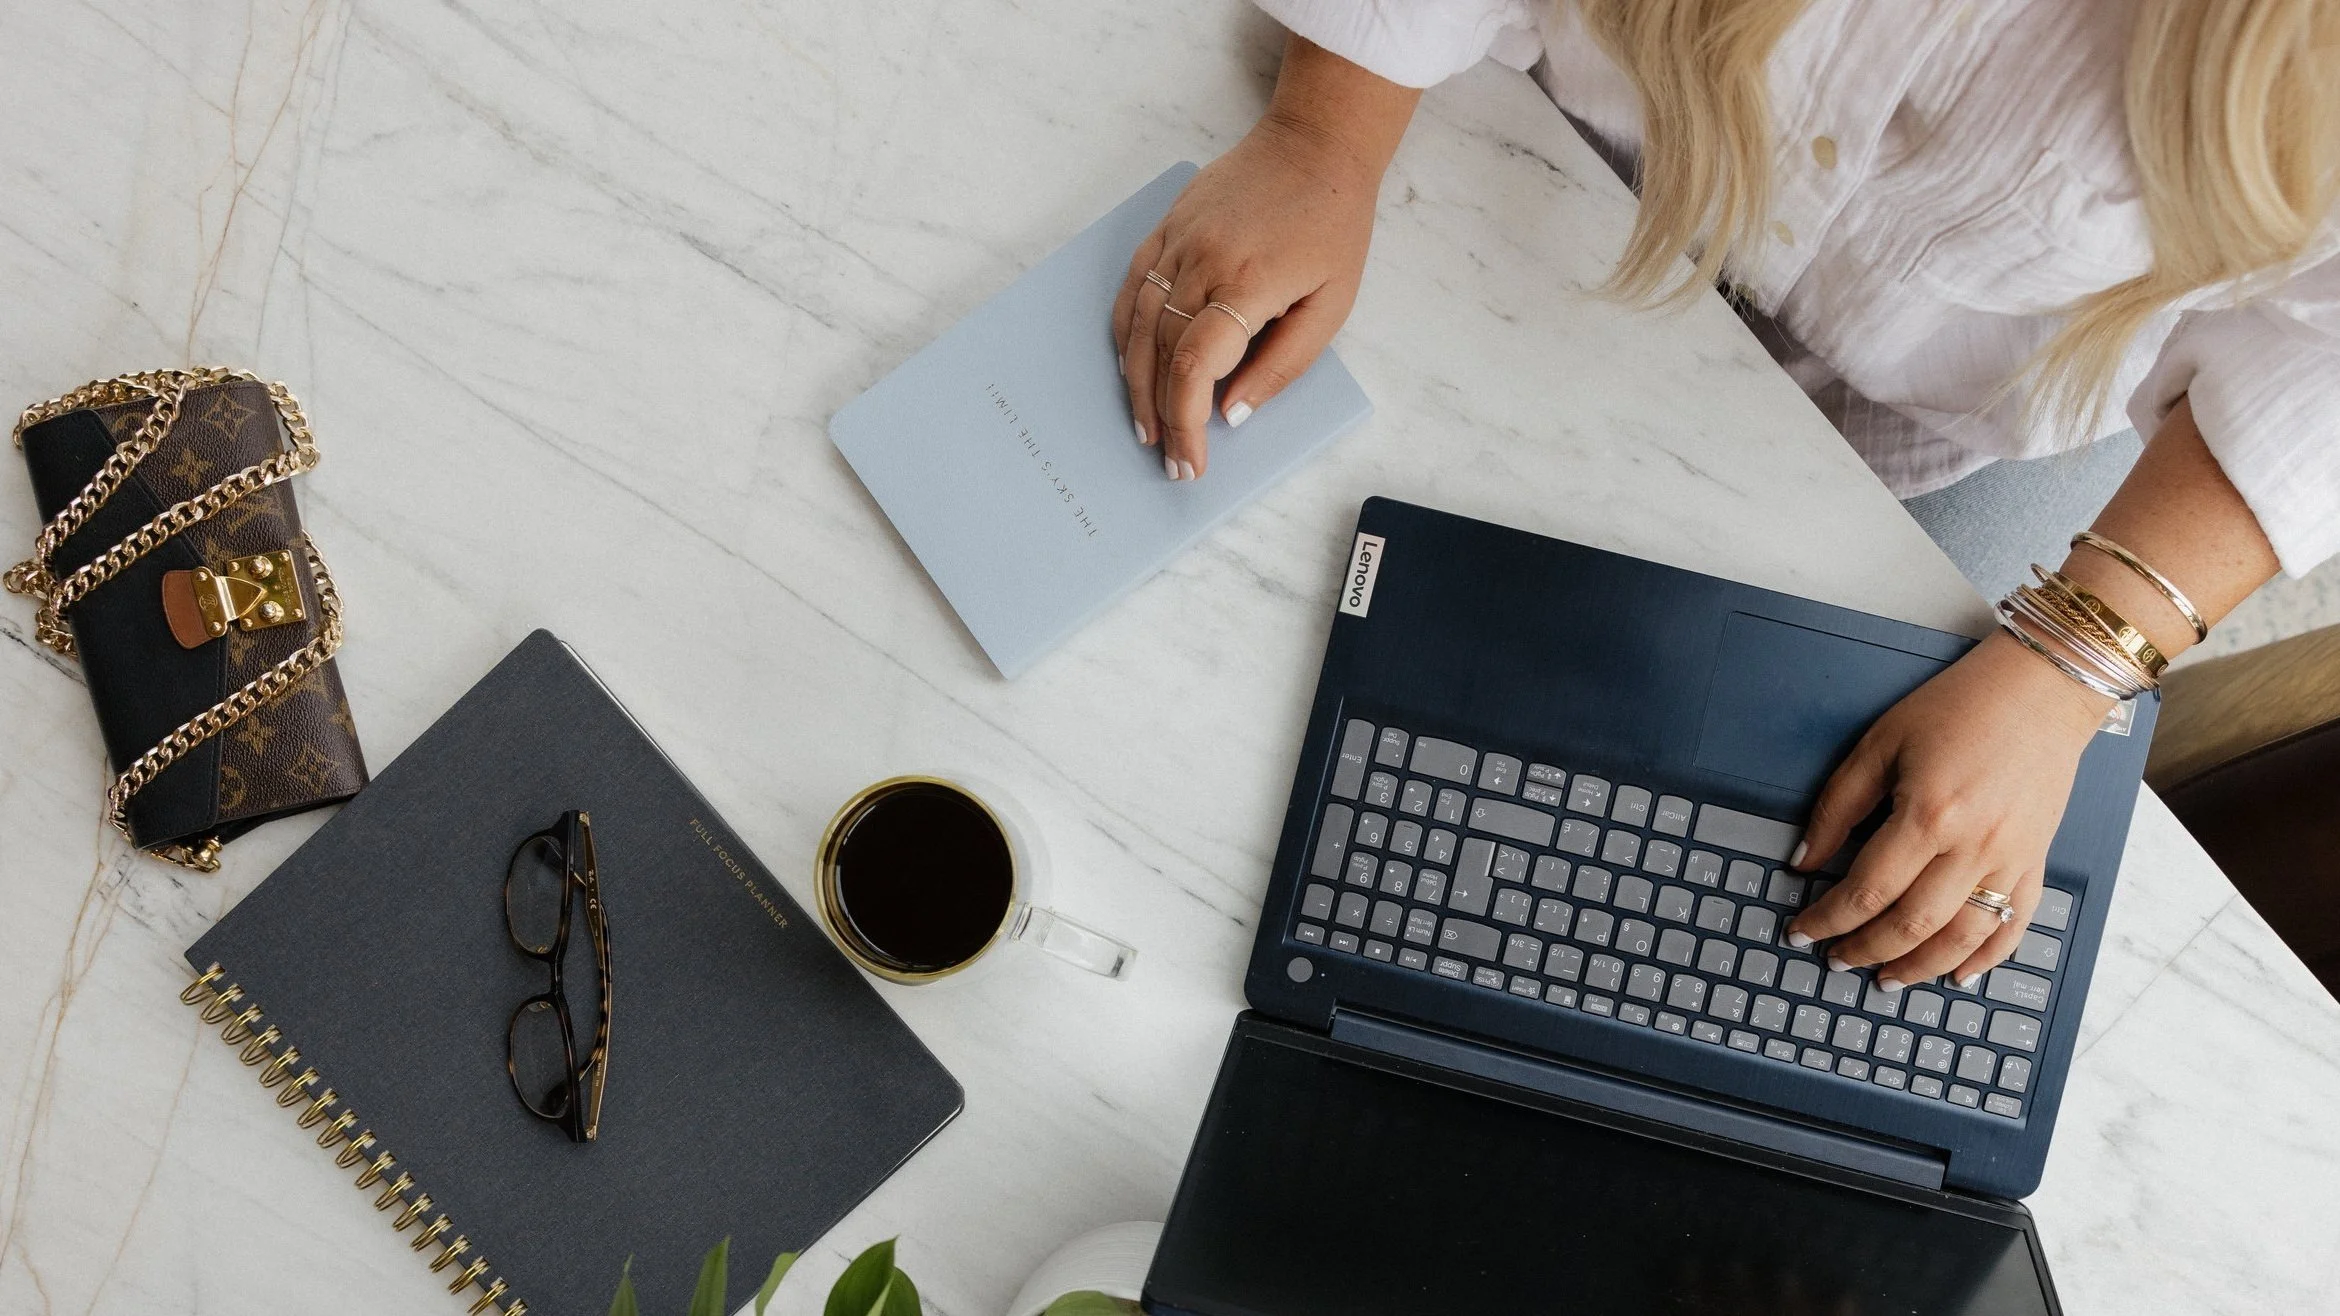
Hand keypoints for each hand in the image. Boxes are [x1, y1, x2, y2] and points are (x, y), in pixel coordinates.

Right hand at [1113, 116, 1378, 478]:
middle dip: (1160, 416)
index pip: (1194, 369)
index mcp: (1245, 286)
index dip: (1186, 423)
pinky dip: (1125, 331)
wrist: (1316, 144)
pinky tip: (1129, 364)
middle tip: (1169, 458)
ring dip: (1134, 383)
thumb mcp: (1332, 305)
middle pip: (1158, 355)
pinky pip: (1132, 287)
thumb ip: (1283, 365)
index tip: (1192, 460)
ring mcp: (1177, 242)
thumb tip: (1233, 412)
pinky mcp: (1167, 227)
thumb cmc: (1332, 225)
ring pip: (1136, 325)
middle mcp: (1200, 264)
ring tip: (1146, 425)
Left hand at [1786, 631, 2113, 988]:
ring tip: (1885, 978)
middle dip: (1865, 950)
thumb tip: (1805, 858)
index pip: (1867, 889)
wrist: (2042, 689)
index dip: (1828, 918)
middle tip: (1836, 960)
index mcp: (1928, 814)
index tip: (1802, 930)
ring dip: (1919, 967)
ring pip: (1962, 938)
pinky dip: (1985, 958)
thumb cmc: (1960, 707)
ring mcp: (2012, 859)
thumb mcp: (1881, 743)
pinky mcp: (2037, 861)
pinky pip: (2013, 925)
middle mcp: (1974, 846)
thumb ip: (1838, 806)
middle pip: (1911, 924)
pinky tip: (1957, 975)